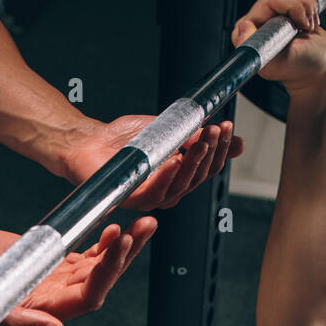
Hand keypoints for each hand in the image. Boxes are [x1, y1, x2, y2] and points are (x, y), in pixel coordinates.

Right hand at [0, 219, 156, 325]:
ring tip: (144, 224)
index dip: (106, 273)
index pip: (86, 298)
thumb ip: (18, 321)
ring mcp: (54, 280)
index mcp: (39, 313)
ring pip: (98, 267)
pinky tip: (118, 226)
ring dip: (122, 247)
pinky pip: (86, 253)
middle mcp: (52, 300)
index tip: (117, 243)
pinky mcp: (51, 261)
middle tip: (144, 227)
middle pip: (100, 281)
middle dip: (125, 255)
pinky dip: (104, 241)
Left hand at [67, 114, 242, 210]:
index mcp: (179, 177)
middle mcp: (167, 191)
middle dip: (210, 152)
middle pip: (198, 178)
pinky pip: (154, 192)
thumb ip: (198, 137)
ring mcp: (150, 198)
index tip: (227, 126)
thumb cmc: (125, 139)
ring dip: (194, 162)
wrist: (90, 140)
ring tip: (202, 140)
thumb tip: (235, 141)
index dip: (221, 149)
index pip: (208, 168)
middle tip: (216, 130)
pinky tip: (175, 159)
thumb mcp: (169, 131)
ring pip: (180, 185)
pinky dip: (167, 175)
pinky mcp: (132, 199)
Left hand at [232, 0, 325, 94]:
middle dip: (301, 5)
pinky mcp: (278, 4)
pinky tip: (307, 19)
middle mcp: (252, 23)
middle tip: (306, 27)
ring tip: (307, 26)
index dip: (291, 6)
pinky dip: (307, 0)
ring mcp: (266, 12)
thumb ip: (262, 49)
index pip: (268, 0)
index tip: (300, 25)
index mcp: (247, 36)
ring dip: (306, 3)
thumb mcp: (281, 61)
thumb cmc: (302, 65)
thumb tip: (244, 25)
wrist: (319, 61)